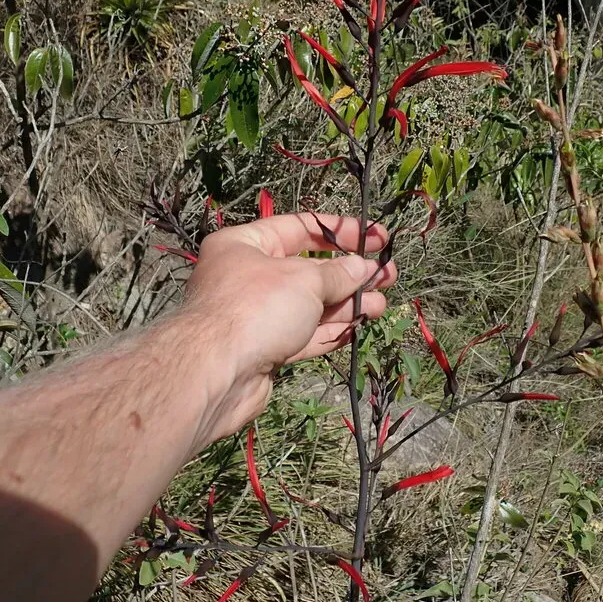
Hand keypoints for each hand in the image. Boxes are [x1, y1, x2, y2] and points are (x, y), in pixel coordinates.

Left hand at [182, 213, 395, 445]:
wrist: (217, 374)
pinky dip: (331, 330)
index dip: (342, 231)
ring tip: (380, 304)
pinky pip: (304, 334)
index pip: (300, 227)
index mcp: (245, 244)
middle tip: (386, 275)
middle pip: (308, 269)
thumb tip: (362, 269)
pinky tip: (358, 326)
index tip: (376, 237)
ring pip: (310, 305)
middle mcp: (248, 276)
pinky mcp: (265, 349)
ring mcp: (256, 315)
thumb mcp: (304, 280)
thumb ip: (338, 274)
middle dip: (349, 274)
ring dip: (347, 304)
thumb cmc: (256, 308)